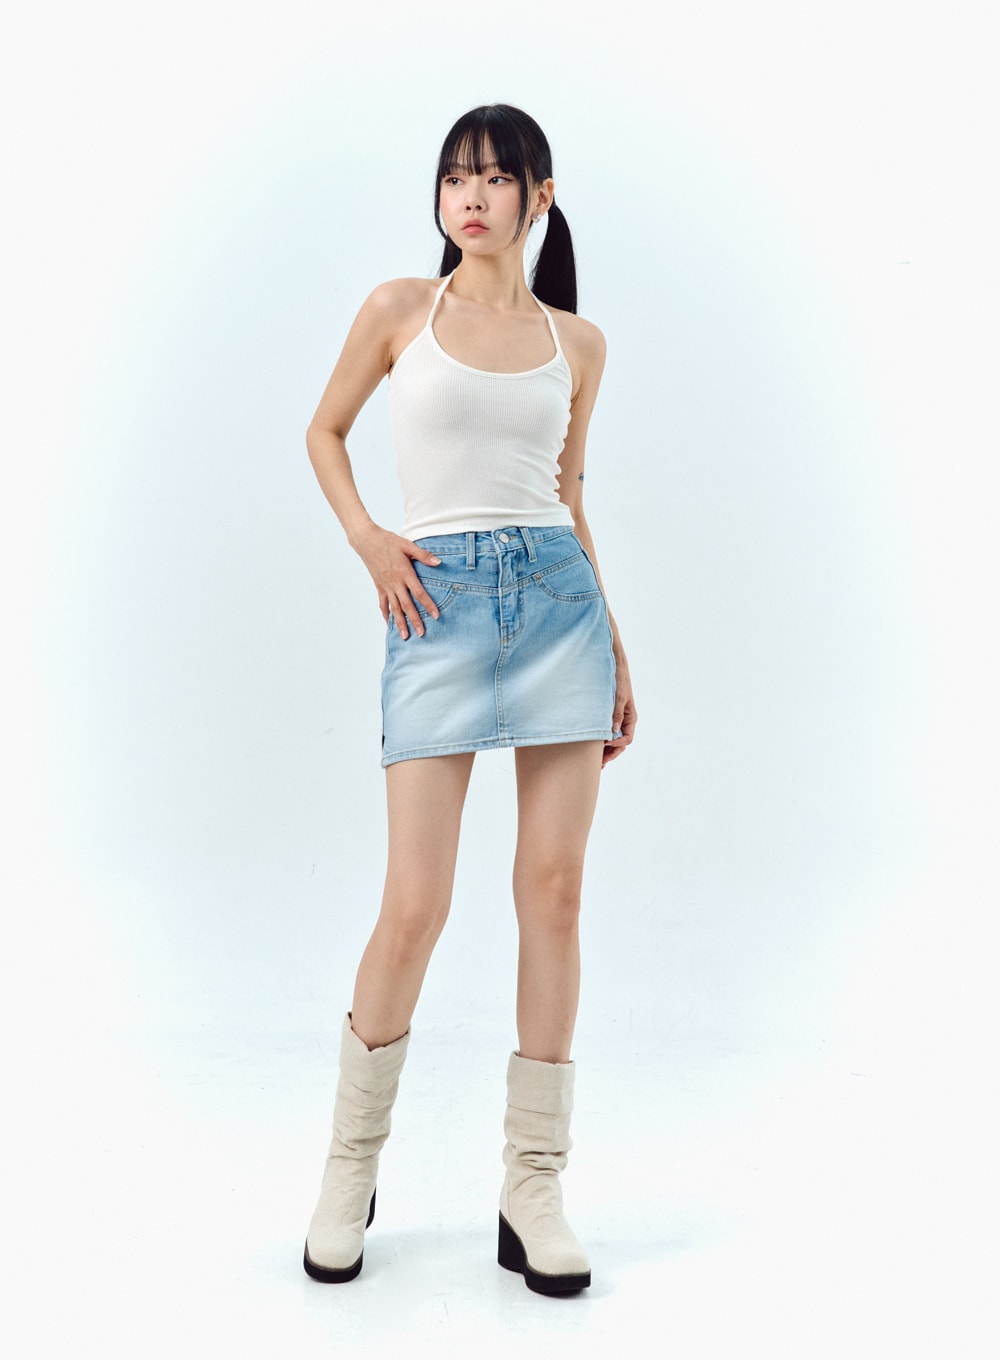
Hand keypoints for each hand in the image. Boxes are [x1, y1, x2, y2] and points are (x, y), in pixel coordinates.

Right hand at [353, 524, 441, 639]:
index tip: (436, 616)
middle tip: (421, 634)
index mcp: (404, 573)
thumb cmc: (388, 541)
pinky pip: (383, 604)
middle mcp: (395, 582)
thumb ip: (423, 555)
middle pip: (407, 605)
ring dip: (400, 623)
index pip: (419, 592)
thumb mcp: (407, 545)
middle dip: (415, 620)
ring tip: (405, 636)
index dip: (428, 604)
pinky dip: (386, 615)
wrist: (366, 540)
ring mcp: (385, 586)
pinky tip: (389, 624)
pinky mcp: (378, 586)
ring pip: (394, 608)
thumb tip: (438, 562)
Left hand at [602, 658, 635, 767]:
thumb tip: (612, 731)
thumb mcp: (618, 696)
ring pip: (613, 740)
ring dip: (605, 751)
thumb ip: (616, 712)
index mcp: (630, 717)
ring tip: (594, 762)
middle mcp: (624, 720)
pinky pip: (606, 733)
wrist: (613, 665)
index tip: (605, 745)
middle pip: (620, 743)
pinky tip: (591, 748)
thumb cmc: (618, 679)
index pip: (627, 738)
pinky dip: (601, 742)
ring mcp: (615, 719)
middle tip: (598, 764)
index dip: (617, 744)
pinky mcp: (607, 716)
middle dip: (610, 754)